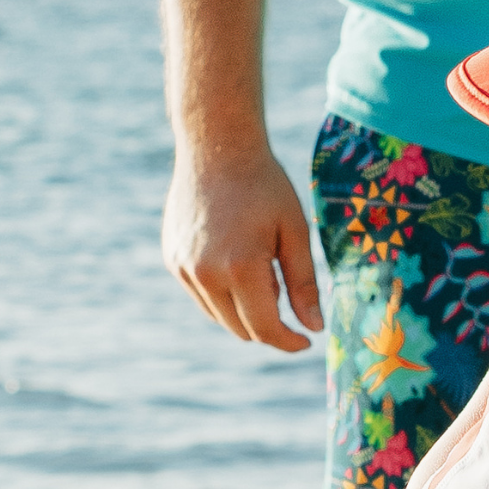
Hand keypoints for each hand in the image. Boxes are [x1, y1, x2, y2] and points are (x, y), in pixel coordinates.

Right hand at [161, 141, 322, 352]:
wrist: (217, 148)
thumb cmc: (264, 186)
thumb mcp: (295, 232)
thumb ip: (304, 283)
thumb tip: (315, 328)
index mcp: (241, 268)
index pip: (265, 329)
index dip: (288, 341)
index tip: (305, 341)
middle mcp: (206, 274)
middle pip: (241, 329)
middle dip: (268, 325)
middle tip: (284, 291)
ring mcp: (184, 269)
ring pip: (219, 317)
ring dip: (243, 310)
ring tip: (258, 267)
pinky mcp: (173, 260)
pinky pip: (201, 296)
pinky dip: (222, 293)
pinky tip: (235, 258)